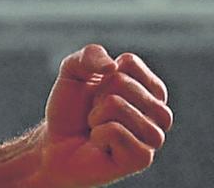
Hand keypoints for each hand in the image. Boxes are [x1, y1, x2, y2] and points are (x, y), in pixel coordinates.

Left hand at [33, 44, 173, 187]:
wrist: (55, 145)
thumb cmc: (70, 109)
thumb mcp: (73, 71)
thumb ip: (90, 55)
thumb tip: (112, 66)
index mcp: (149, 89)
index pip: (130, 62)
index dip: (103, 73)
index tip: (98, 90)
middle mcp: (158, 113)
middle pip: (124, 83)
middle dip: (98, 94)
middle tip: (95, 112)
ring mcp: (153, 137)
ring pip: (119, 106)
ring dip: (97, 114)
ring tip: (96, 126)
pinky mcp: (142, 159)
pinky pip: (116, 131)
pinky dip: (98, 134)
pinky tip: (99, 143)